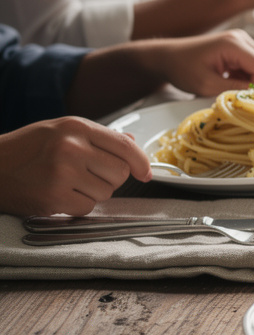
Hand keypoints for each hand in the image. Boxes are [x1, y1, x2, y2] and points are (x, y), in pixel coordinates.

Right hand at [0, 118, 151, 216]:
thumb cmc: (25, 149)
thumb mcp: (60, 131)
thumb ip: (98, 136)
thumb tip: (131, 141)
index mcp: (76, 127)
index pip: (125, 146)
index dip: (141, 162)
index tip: (146, 173)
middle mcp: (72, 147)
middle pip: (120, 172)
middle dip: (110, 178)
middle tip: (87, 175)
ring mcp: (63, 173)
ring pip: (106, 192)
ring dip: (92, 192)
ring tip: (67, 182)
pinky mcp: (54, 197)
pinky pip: (87, 207)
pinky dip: (77, 205)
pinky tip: (59, 194)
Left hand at [154, 30, 253, 96]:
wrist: (166, 57)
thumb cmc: (181, 69)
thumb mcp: (206, 85)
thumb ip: (233, 90)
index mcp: (234, 44)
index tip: (242, 98)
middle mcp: (242, 38)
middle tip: (238, 93)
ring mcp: (242, 40)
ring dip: (253, 80)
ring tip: (231, 85)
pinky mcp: (240, 46)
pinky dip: (248, 76)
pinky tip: (230, 79)